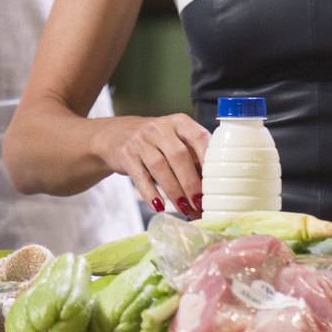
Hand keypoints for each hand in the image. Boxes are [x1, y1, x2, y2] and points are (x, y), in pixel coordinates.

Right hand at [96, 113, 210, 215]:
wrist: (116, 135)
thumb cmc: (156, 142)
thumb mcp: (176, 140)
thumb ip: (194, 156)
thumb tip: (214, 188)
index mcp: (180, 122)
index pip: (199, 137)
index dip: (208, 161)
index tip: (216, 183)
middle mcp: (160, 128)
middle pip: (179, 155)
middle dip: (191, 182)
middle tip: (200, 203)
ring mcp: (141, 140)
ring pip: (160, 167)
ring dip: (174, 191)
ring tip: (184, 209)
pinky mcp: (126, 154)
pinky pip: (140, 177)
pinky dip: (151, 194)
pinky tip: (159, 207)